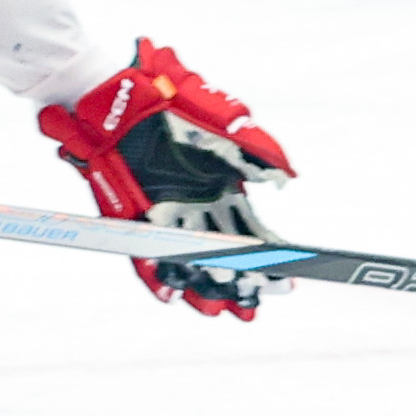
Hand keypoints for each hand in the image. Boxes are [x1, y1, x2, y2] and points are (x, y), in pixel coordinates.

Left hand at [39, 40, 295, 320]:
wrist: (129, 106)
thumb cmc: (179, 112)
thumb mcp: (229, 130)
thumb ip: (260, 153)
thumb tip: (286, 179)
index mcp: (223, 193)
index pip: (250, 234)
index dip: (267, 259)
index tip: (284, 280)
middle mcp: (197, 210)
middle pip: (222, 256)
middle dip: (238, 282)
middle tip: (250, 305)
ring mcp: (167, 217)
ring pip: (189, 261)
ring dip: (203, 287)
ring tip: (216, 308)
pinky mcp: (136, 219)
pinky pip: (147, 255)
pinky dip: (157, 276)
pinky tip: (171, 294)